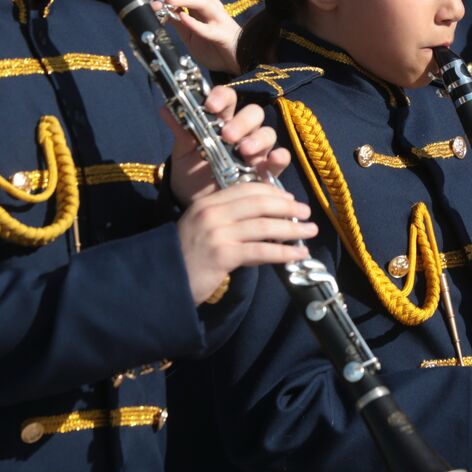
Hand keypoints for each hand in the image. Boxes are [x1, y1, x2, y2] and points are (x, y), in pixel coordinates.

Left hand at [150, 0, 241, 73]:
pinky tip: (182, 19)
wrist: (234, 63)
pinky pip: (208, 27)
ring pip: (202, 0)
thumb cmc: (212, 45)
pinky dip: (194, 23)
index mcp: (203, 2)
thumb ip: (174, 18)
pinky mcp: (221, 35)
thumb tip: (156, 5)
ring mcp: (217, 19)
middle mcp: (212, 6)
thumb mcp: (187, 31)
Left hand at [167, 86, 290, 205]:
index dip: (222, 97)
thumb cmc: (191, 175)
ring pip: (267, 133)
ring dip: (257, 139)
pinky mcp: (266, 172)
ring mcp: (256, 151)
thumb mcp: (182, 154)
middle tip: (227, 135)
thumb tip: (166, 108)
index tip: (210, 105)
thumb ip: (180, 131)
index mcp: (221, 122)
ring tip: (243, 151)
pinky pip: (281, 159)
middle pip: (253, 113)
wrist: (196, 205)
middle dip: (242, 121)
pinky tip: (271, 160)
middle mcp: (242, 133)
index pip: (228, 99)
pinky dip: (279, 157)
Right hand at [177, 181, 316, 303]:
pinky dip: (284, 252)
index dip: (273, 192)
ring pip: (264, 226)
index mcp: (206, 202)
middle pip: (259, 203)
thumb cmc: (185, 258)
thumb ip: (227, 220)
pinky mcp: (222, 255)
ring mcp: (216, 233)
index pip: (246, 189)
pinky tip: (299, 254)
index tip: (291, 200)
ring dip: (292, 229)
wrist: (161, 283)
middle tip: (307, 214)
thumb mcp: (202, 229)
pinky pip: (261, 251)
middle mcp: (211, 213)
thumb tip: (265, 219)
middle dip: (288, 207)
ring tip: (311, 232)